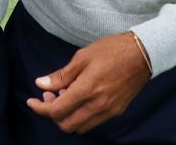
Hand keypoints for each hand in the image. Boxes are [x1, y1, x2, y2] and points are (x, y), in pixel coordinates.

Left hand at [27, 33, 150, 133]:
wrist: (143, 53)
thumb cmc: (112, 50)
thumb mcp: (82, 57)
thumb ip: (61, 75)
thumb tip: (41, 84)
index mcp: (87, 89)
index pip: (56, 110)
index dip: (40, 108)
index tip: (32, 101)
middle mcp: (98, 105)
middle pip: (66, 125)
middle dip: (53, 114)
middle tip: (50, 96)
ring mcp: (109, 110)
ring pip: (80, 127)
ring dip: (68, 116)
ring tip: (66, 96)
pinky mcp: (117, 111)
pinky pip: (93, 122)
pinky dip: (81, 116)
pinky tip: (80, 98)